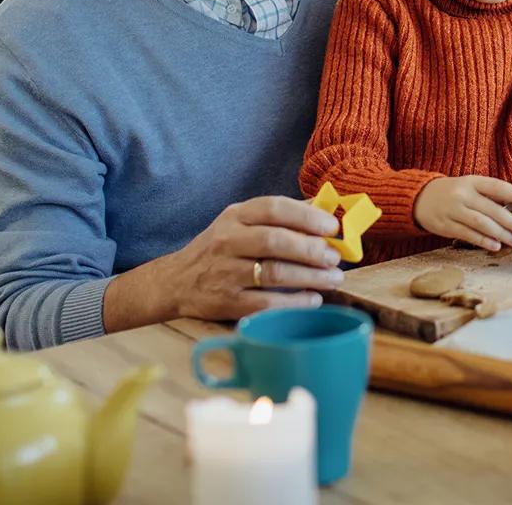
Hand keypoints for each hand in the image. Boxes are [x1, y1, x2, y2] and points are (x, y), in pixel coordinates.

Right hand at [167, 196, 347, 320]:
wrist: (176, 281)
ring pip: (274, 273)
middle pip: (276, 241)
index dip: (307, 216)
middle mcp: (228, 241)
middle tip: (335, 257)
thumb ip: (280, 215)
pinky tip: (313, 299)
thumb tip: (325, 206)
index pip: (274, 208)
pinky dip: (295, 302)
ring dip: (311, 277)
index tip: (332, 227)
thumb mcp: (241, 222)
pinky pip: (267, 303)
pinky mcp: (227, 302)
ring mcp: (226, 272)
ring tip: (333, 278)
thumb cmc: (220, 249)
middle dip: (312, 249)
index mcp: (235, 216)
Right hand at [413, 176, 511, 250]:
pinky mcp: (445, 225)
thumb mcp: (470, 186)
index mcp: (472, 181)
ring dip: (501, 234)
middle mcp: (463, 194)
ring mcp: (453, 210)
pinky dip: (483, 241)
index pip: (497, 187)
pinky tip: (496, 246)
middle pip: (491, 209)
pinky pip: (467, 234)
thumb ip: (490, 195)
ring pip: (481, 224)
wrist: (419, 198)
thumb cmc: (453, 192)